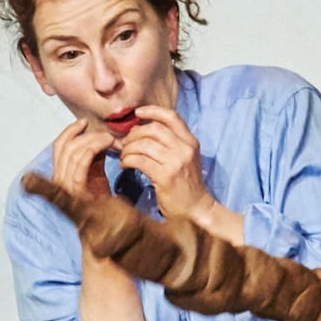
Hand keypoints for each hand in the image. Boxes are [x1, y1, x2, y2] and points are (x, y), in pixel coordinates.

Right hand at [50, 119, 112, 203]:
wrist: (115, 225)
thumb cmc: (107, 202)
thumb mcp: (97, 174)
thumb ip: (93, 157)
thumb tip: (97, 138)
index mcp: (61, 176)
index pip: (58, 147)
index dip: (69, 132)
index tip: (84, 123)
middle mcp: (58, 181)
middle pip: (64, 146)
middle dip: (85, 135)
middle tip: (104, 133)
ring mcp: (65, 187)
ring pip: (73, 151)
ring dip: (93, 140)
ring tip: (109, 139)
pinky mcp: (76, 191)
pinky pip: (82, 160)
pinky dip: (95, 147)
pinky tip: (108, 145)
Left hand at [119, 105, 210, 220]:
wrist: (196, 209)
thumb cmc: (187, 185)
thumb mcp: (186, 159)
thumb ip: (172, 143)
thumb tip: (144, 129)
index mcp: (191, 142)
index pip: (171, 117)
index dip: (152, 111)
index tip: (138, 113)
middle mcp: (185, 149)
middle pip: (154, 129)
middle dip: (134, 134)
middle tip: (125, 144)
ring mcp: (176, 162)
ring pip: (144, 144)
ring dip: (128, 149)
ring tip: (123, 156)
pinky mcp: (165, 176)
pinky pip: (139, 160)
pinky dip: (127, 160)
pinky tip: (125, 165)